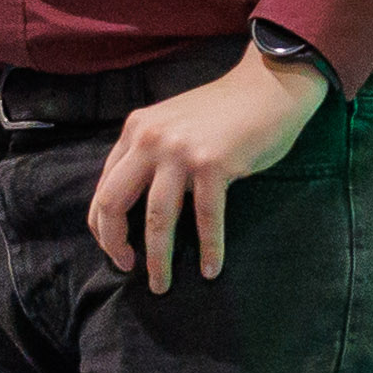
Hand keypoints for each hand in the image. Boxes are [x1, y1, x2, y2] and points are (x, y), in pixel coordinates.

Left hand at [93, 48, 328, 290]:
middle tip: (126, 268)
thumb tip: (137, 208)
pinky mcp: (214, 164)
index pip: (104, 187)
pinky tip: (211, 269)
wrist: (268, 87)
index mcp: (136, 131)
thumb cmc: (224, 113)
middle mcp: (151, 139)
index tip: (116, 250)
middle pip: (115, 203)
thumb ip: (150, 156)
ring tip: (162, 285)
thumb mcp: (172, 125)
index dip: (103, 226)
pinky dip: (209, 248)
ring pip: (158, 218)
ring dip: (158, 259)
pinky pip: (205, 218)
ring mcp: (181, 151)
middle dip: (115, 244)